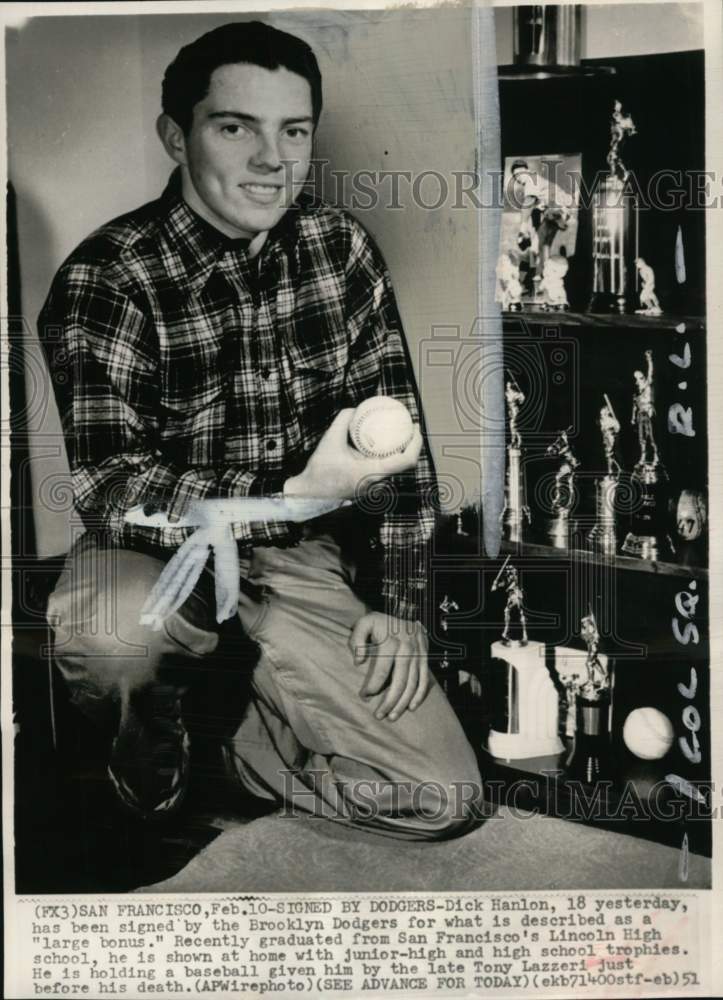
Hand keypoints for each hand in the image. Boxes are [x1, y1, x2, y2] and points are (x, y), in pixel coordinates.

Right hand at [284, 408, 422, 500]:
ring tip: (399, 433)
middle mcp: (378, 483)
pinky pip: (385, 470)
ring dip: (401, 451)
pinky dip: (388, 456)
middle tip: (410, 426)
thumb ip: (342, 421)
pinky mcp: (369, 487)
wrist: (310, 495)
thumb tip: (355, 409)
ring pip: (396, 468)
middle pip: (405, 464)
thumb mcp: (329, 440)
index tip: (415, 428)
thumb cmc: (320, 471)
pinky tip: (382, 444)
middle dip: (412, 445)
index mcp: (373, 473)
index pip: (406, 461)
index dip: (416, 443)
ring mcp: (374, 487)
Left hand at [349, 611, 430, 721]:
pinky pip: (424, 680)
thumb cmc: (380, 623)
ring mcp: (418, 654)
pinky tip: (411, 707)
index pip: (382, 670)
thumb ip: (357, 639)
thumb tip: (358, 661)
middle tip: (379, 715)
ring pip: (412, 684)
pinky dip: (419, 695)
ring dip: (403, 703)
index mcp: (391, 641)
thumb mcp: (364, 622)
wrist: (405, 614)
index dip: (373, 686)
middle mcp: (407, 649)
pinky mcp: (425, 658)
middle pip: (400, 681)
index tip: (364, 696)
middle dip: (389, 701)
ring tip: (392, 716)